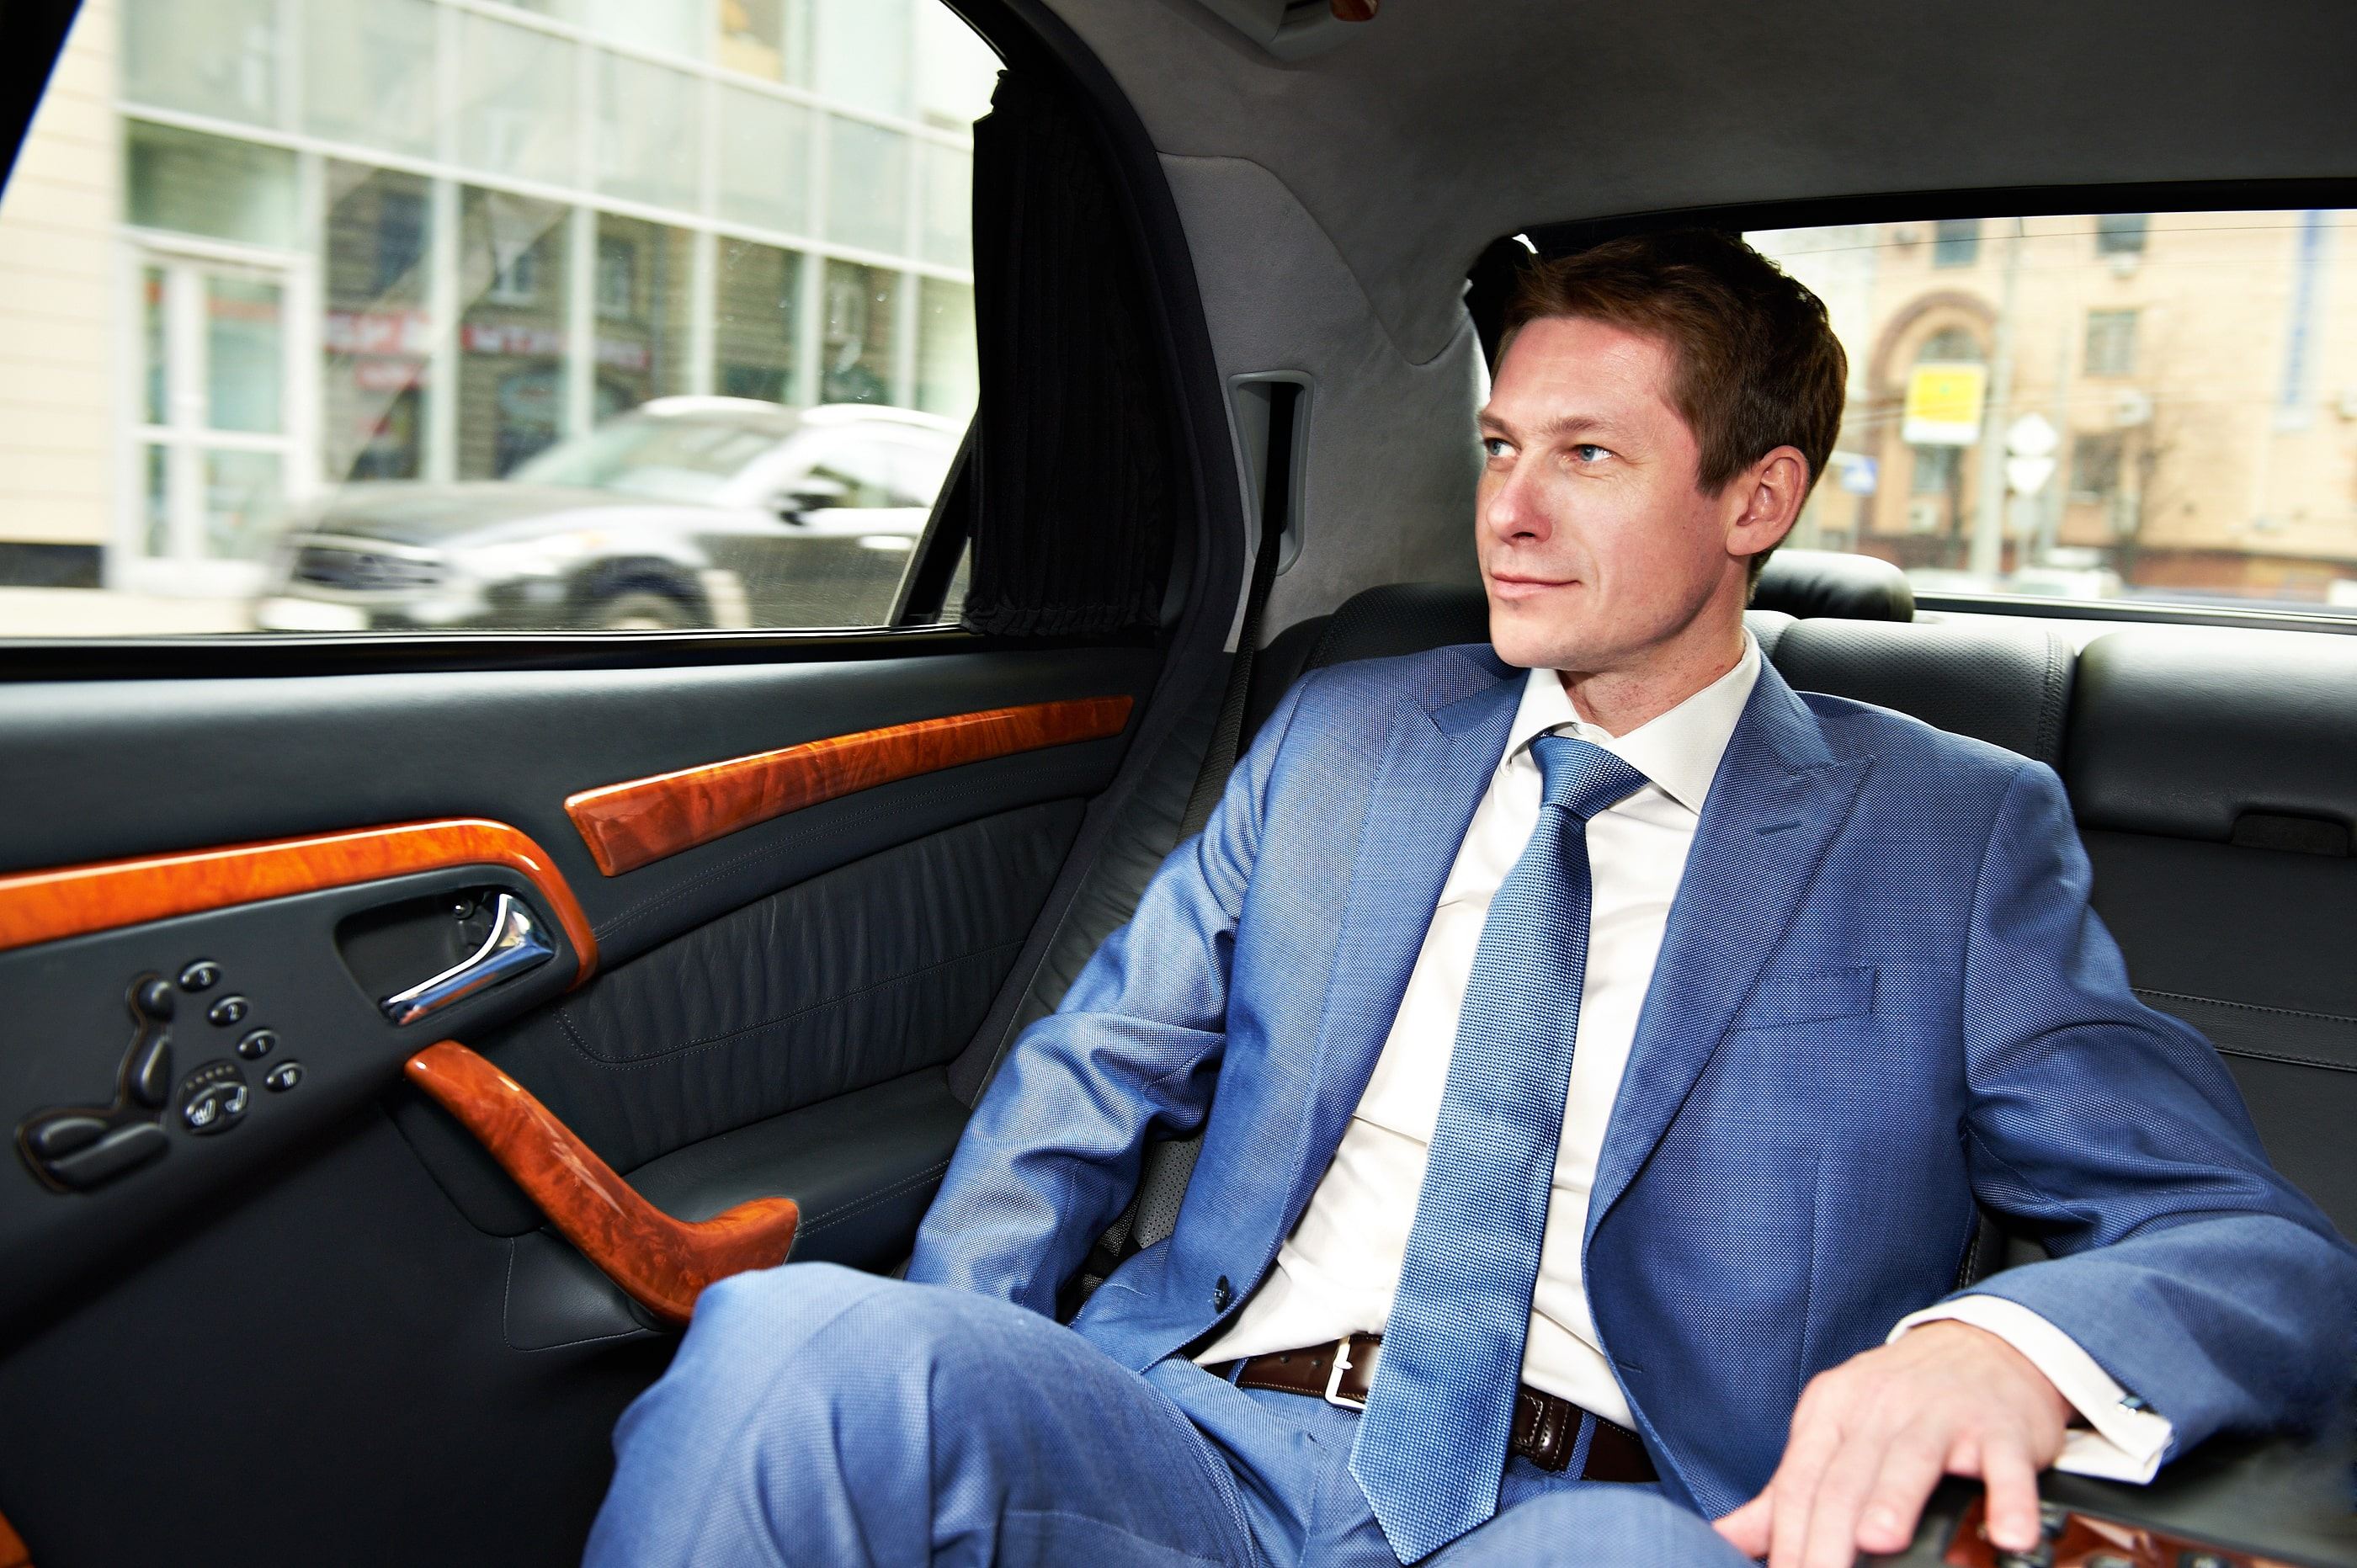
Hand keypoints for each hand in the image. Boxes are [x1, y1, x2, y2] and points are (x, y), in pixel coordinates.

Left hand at [1711, 1320, 2072, 1567]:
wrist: (1983, 1346)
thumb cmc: (1900, 1399)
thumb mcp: (1835, 1427)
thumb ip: (1789, 1488)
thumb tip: (1730, 1537)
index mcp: (1832, 1410)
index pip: (1800, 1480)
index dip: (1787, 1536)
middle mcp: (1882, 1407)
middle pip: (1846, 1478)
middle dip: (1828, 1537)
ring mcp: (1943, 1414)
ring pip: (1911, 1459)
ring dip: (1895, 1502)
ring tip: (1878, 1542)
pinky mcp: (2000, 1427)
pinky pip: (2004, 1465)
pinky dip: (2009, 1500)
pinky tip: (2006, 1534)